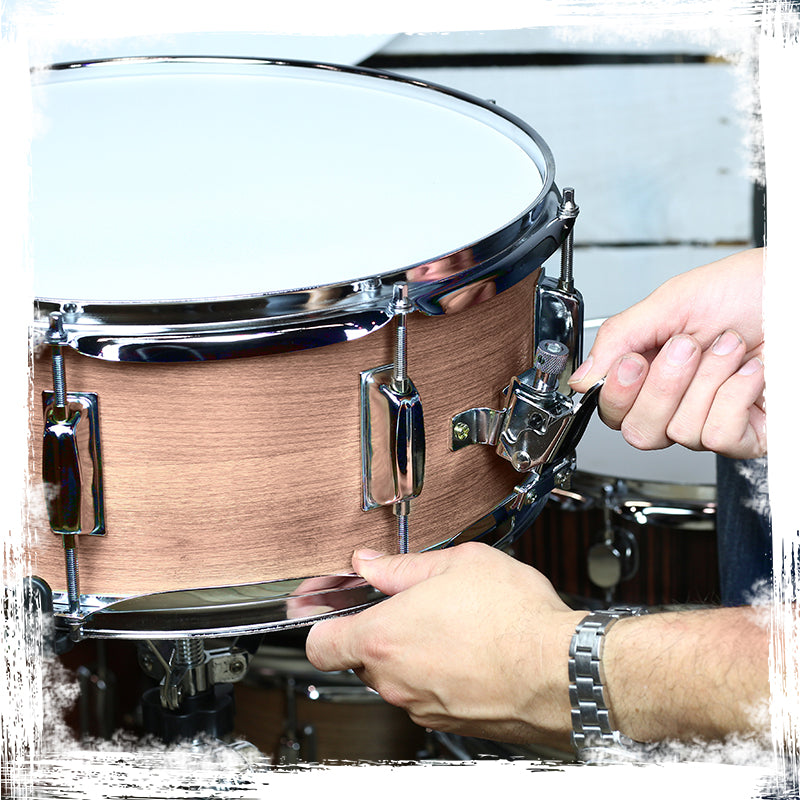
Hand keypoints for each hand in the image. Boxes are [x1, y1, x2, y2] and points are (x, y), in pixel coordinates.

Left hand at [305, 542, 583, 747]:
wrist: (562, 671)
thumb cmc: (514, 619)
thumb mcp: (456, 564)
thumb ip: (401, 567)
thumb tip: (370, 563)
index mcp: (383, 638)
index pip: (318, 644)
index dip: (315, 622)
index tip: (321, 607)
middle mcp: (395, 680)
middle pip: (360, 657)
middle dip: (376, 629)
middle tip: (405, 603)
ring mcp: (421, 705)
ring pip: (395, 675)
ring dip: (409, 650)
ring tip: (447, 623)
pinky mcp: (448, 721)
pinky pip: (425, 693)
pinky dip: (434, 672)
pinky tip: (465, 648)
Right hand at [568, 248, 765, 457]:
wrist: (794, 291)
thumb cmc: (747, 290)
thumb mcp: (670, 302)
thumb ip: (618, 337)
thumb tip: (581, 379)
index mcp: (649, 372)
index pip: (611, 410)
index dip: (618, 392)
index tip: (634, 361)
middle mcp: (676, 402)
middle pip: (638, 431)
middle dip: (664, 386)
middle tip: (687, 347)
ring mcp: (709, 420)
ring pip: (679, 432)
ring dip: (708, 380)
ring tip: (729, 347)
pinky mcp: (746, 436)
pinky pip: (718, 437)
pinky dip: (733, 396)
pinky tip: (748, 372)